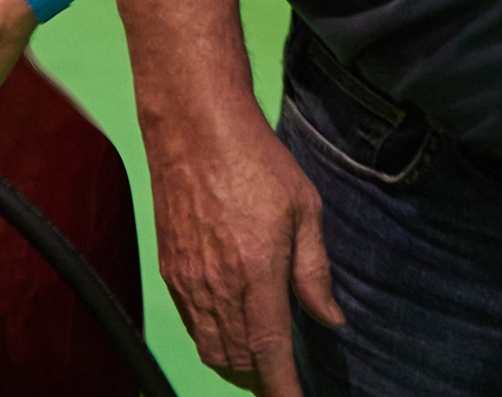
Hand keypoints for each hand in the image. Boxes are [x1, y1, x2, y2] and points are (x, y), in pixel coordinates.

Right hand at [148, 106, 343, 393]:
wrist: (195, 132)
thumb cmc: (257, 163)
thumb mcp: (304, 210)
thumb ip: (315, 272)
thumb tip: (331, 319)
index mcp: (256, 273)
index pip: (269, 351)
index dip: (282, 386)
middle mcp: (217, 286)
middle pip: (238, 358)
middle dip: (262, 377)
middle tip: (284, 376)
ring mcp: (188, 282)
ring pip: (211, 347)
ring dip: (236, 363)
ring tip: (260, 363)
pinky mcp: (170, 271)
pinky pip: (192, 325)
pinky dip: (212, 341)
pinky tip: (230, 332)